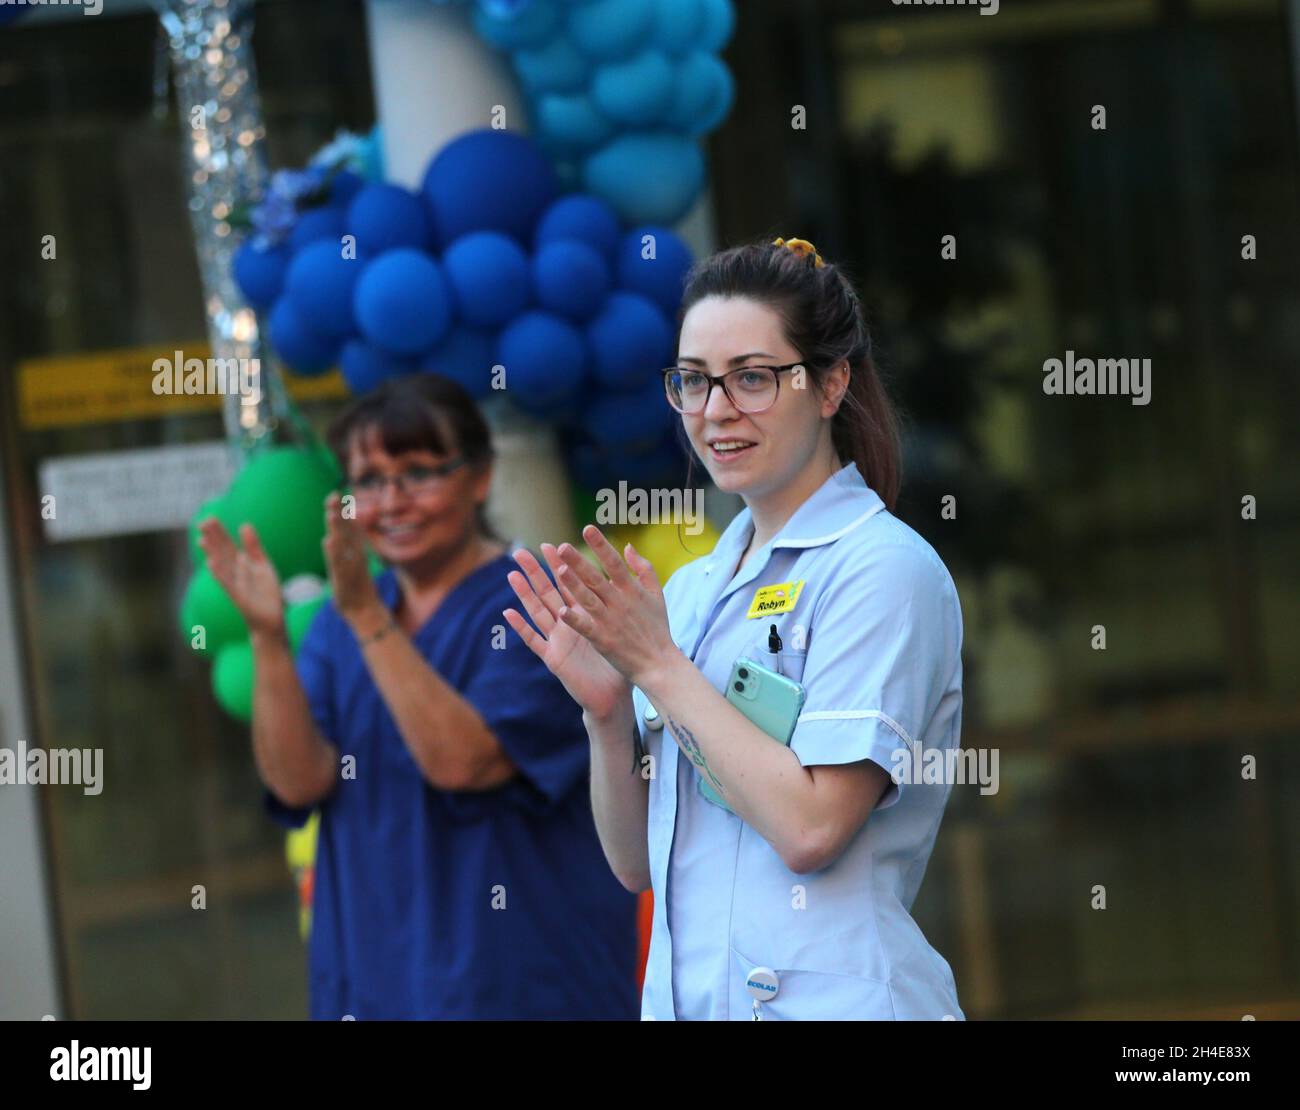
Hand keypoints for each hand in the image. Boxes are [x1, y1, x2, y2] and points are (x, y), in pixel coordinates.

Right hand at [197, 517, 284, 636]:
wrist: (270, 619)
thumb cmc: (266, 593)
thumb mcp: (262, 565)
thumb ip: (253, 546)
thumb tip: (244, 524)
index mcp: (240, 563)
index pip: (227, 545)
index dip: (219, 532)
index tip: (209, 518)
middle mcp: (234, 572)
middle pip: (222, 552)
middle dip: (213, 538)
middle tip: (202, 522)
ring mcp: (234, 584)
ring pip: (221, 566)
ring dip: (212, 554)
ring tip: (202, 540)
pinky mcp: (238, 596)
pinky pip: (227, 583)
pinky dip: (219, 573)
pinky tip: (211, 563)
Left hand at [322, 492, 382, 625]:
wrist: (364, 610)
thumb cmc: (354, 585)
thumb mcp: (351, 562)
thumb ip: (347, 547)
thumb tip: (340, 533)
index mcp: (353, 550)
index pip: (347, 526)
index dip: (340, 510)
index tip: (333, 494)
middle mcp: (354, 555)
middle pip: (345, 530)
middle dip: (338, 512)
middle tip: (332, 495)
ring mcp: (350, 566)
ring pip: (343, 544)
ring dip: (337, 528)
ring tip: (330, 514)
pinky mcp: (345, 579)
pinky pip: (339, 564)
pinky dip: (334, 552)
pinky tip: (327, 542)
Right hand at [504, 543, 630, 720]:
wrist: (614, 696)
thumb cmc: (620, 662)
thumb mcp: (623, 628)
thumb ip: (624, 602)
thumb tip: (632, 583)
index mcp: (584, 616)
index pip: (571, 585)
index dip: (561, 565)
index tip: (553, 545)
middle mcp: (567, 625)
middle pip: (549, 593)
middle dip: (535, 572)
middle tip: (521, 552)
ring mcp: (558, 641)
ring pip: (538, 612)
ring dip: (524, 594)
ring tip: (512, 574)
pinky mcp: (554, 658)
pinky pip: (534, 641)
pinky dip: (521, 627)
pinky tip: (508, 612)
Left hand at [550, 525, 678, 689]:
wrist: (659, 664)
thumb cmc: (656, 627)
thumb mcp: (657, 594)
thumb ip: (644, 568)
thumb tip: (628, 546)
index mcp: (632, 590)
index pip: (614, 563)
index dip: (601, 545)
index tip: (587, 528)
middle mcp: (620, 603)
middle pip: (596, 579)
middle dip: (580, 562)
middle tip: (563, 546)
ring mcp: (611, 622)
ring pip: (589, 600)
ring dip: (574, 585)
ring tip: (559, 570)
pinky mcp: (604, 641)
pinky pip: (587, 628)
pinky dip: (576, 620)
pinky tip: (563, 611)